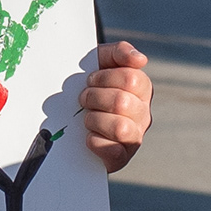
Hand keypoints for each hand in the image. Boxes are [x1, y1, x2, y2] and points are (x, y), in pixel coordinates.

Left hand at [77, 39, 152, 171]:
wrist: (68, 121)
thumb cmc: (90, 88)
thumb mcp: (100, 63)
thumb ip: (119, 52)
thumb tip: (140, 59)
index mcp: (142, 90)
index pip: (131, 78)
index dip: (104, 77)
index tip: (90, 79)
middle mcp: (143, 114)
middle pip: (123, 102)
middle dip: (94, 97)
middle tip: (83, 99)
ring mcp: (134, 138)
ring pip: (120, 127)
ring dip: (94, 120)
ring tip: (86, 118)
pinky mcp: (120, 158)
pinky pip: (112, 150)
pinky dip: (95, 142)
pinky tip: (88, 137)